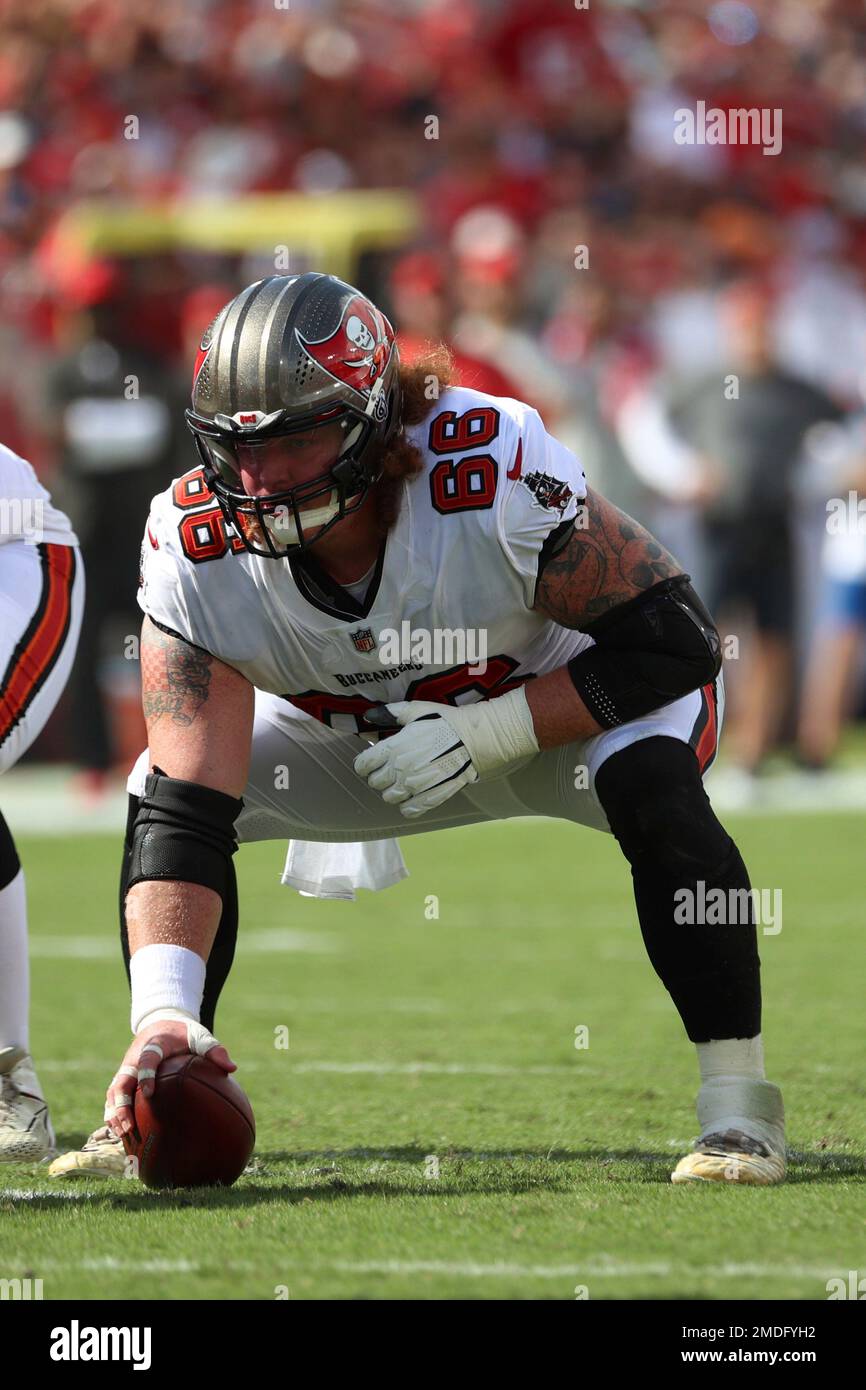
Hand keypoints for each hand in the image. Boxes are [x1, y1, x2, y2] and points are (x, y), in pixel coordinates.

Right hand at [105, 1011, 235, 1139]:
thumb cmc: (183, 1033)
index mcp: (153, 1046)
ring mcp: (127, 1070)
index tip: (148, 1093)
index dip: (145, 1075)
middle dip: (121, 1104)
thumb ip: (213, 1049)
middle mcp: (134, 1059)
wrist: (161, 1023)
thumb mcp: (199, 1035)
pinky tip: (122, 1135)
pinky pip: (115, 1098)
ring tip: (122, 1134)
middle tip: (127, 1126)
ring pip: (114, 1092)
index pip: (146, 1060)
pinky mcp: (124, 1079)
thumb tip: (232, 1068)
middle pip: (121, 1082)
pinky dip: (115, 1114)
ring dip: (114, 1113)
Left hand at [354, 701, 477, 817]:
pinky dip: (407, 805)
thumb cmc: (445, 722)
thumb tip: (368, 717)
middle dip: (379, 776)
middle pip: (375, 783)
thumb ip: (389, 714)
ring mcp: (414, 787)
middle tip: (390, 769)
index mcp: (392, 748)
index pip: (363, 765)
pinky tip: (414, 795)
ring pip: (389, 798)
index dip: (365, 763)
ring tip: (403, 782)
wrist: (475, 740)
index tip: (371, 762)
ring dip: (393, 790)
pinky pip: (408, 810)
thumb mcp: (416, 710)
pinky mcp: (429, 799)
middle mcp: (399, 770)